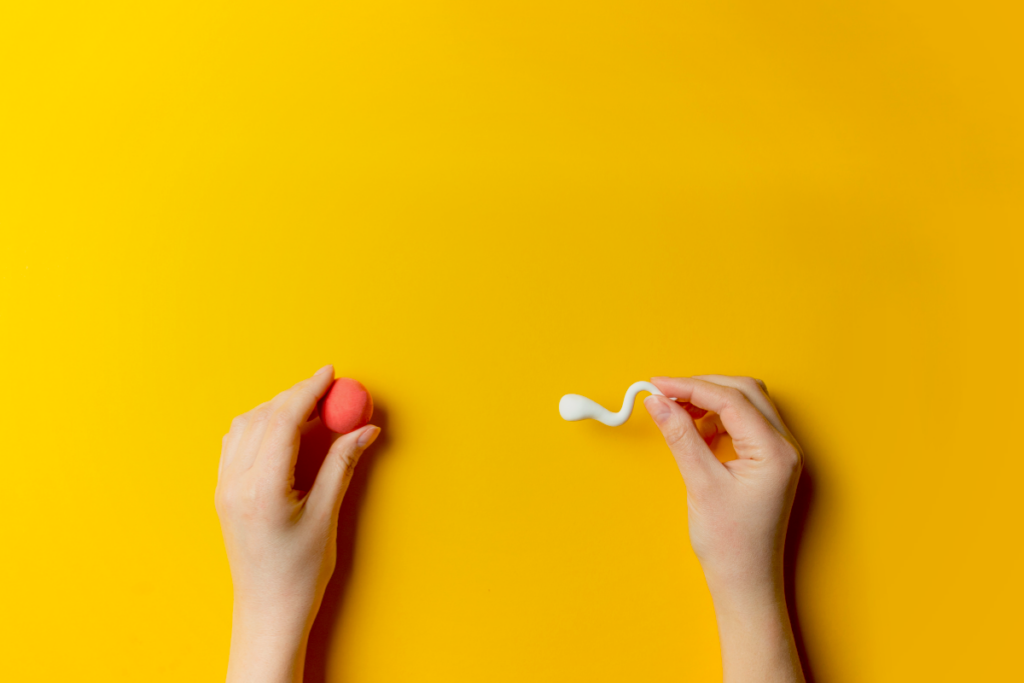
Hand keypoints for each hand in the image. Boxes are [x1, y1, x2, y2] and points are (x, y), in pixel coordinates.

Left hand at [216, 365, 379, 682]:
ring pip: (246, 425)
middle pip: (265, 417)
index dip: (309, 390)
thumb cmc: (300, 572)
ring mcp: (225, 487)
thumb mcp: (328, 515)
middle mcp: (236, 482)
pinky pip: (236, 442)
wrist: (268, 610)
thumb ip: (343, 464)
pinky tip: (283, 429)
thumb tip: (364, 428)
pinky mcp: (224, 492)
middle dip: (298, 395)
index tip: (330, 373)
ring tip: (311, 408)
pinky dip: (261, 425)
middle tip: (330, 389)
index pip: (284, 420)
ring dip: (278, 408)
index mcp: (263, 488)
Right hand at [644, 375, 804, 682]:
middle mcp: (784, 447)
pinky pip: (745, 424)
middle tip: (664, 393)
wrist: (746, 582)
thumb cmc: (731, 544)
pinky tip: (697, 433)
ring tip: (678, 415)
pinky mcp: (768, 462)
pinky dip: (718, 420)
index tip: (656, 385)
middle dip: (702, 388)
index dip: (690, 387)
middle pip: (744, 392)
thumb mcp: (700, 484)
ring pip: (746, 404)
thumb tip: (658, 401)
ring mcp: (779, 454)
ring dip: (711, 402)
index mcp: (774, 451)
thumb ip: (680, 436)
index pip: (730, 399)